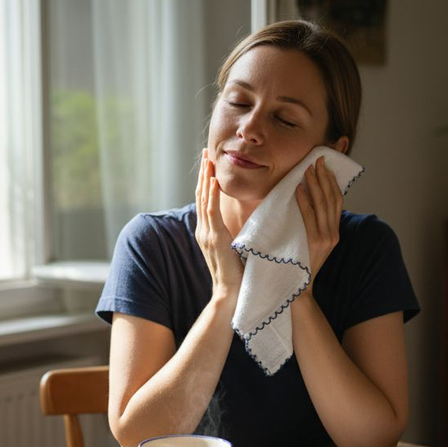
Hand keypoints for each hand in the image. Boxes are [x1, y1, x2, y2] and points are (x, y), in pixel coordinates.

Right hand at [195, 149, 244, 297]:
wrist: (230, 294)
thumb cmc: (236, 276)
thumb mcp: (234, 250)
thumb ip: (235, 237)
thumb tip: (246, 227)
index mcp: (208, 233)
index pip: (206, 201)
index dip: (207, 182)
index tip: (210, 164)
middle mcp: (203, 230)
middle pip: (201, 194)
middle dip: (204, 172)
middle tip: (205, 152)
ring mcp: (206, 233)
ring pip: (204, 198)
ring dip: (206, 176)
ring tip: (208, 158)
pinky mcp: (213, 236)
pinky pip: (211, 209)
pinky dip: (211, 193)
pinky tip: (213, 178)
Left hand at [296, 156, 342, 283]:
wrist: (301, 286)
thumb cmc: (303, 263)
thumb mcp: (314, 243)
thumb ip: (316, 226)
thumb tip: (309, 204)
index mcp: (335, 231)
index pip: (338, 200)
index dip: (332, 182)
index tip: (325, 166)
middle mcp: (334, 233)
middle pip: (332, 198)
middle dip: (324, 177)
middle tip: (317, 160)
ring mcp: (326, 238)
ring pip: (322, 204)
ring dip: (315, 184)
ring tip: (308, 169)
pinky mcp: (315, 242)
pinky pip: (309, 216)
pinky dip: (304, 201)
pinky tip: (298, 189)